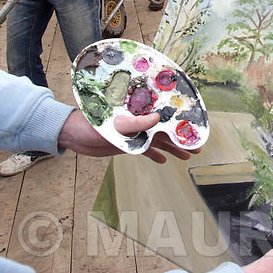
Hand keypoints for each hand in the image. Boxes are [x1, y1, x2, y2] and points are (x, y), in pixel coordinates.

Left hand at [57, 110, 196, 162]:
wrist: (75, 135)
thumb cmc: (94, 123)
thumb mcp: (116, 123)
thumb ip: (137, 122)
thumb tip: (157, 118)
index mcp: (141, 111)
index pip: (166, 114)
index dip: (182, 120)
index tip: (196, 126)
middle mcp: (141, 120)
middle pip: (167, 129)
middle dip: (182, 137)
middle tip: (198, 145)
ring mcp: (135, 133)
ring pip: (160, 141)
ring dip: (173, 148)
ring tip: (187, 156)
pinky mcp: (128, 144)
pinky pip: (146, 150)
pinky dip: (154, 155)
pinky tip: (164, 162)